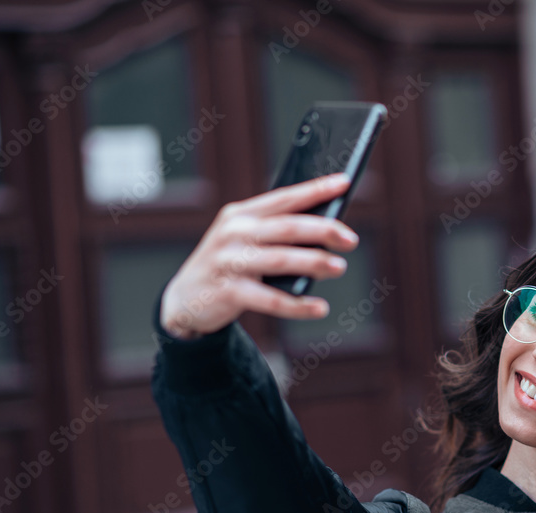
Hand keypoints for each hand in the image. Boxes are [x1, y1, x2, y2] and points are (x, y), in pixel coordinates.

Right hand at [160, 173, 358, 338]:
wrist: (184, 300)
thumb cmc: (228, 266)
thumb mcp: (244, 241)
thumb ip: (277, 234)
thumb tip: (330, 232)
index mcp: (241, 214)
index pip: (284, 198)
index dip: (315, 190)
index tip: (344, 183)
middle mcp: (233, 233)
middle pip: (287, 227)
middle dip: (323, 230)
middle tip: (351, 239)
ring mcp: (228, 262)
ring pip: (281, 260)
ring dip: (314, 263)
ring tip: (339, 267)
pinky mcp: (227, 292)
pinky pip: (270, 299)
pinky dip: (297, 305)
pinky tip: (318, 307)